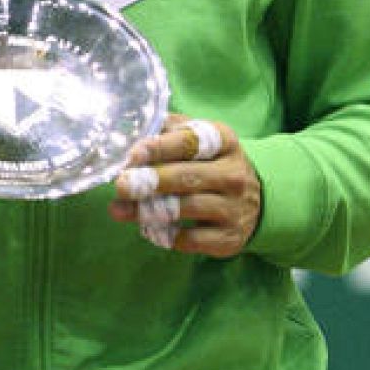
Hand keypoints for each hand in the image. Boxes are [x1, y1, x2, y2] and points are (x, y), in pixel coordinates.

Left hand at [107, 115, 262, 256]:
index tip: (133, 154)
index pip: (191, 141)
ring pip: (185, 208)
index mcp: (224, 141)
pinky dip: (164, 234)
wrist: (252, 200)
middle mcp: (234, 174)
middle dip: (149, 181)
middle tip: (120, 185)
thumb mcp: (196, 138)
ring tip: (118, 209)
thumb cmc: (209, 162)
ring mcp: (234, 208)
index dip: (160, 147)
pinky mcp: (228, 238)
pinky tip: (146, 228)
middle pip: (187, 177)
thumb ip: (165, 131)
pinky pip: (190, 239)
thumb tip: (127, 136)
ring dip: (147, 210)